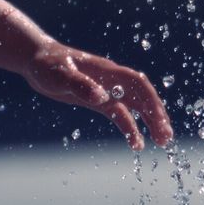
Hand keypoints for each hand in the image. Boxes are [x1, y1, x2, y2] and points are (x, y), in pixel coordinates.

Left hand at [22, 42, 173, 149]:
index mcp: (107, 71)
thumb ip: (80, 85)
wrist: (36, 60)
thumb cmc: (47, 64)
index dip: (150, 101)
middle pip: (142, 96)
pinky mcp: (99, 101)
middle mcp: (112, 80)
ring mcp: (107, 90)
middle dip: (156, 115)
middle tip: (167, 138)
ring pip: (135, 106)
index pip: (137, 84)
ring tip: (162, 142)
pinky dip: (130, 128)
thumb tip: (101, 97)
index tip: (159, 120)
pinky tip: (137, 144)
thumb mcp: (60, 75)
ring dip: (150, 122)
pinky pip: (120, 114)